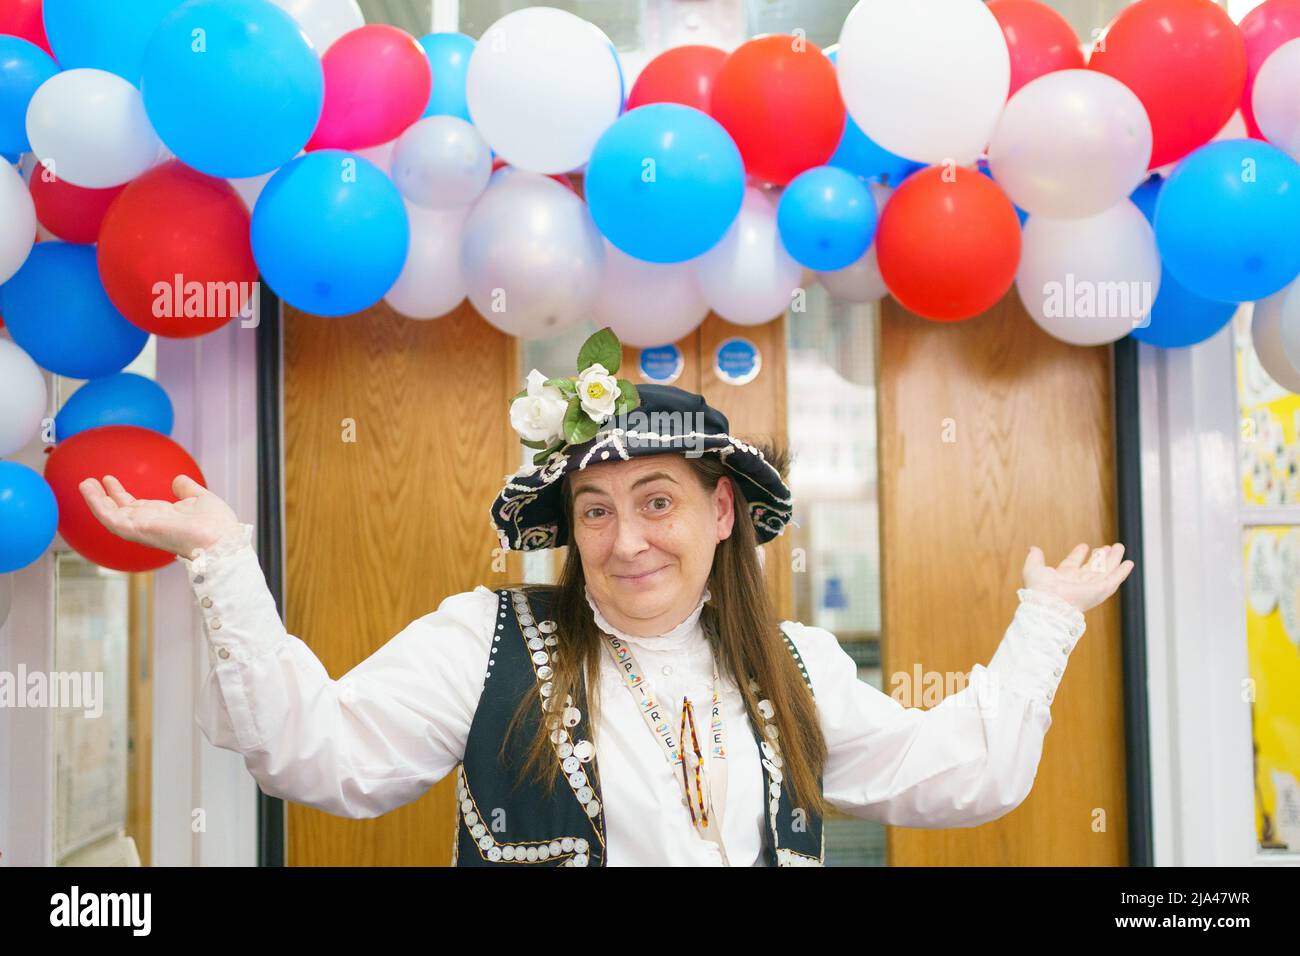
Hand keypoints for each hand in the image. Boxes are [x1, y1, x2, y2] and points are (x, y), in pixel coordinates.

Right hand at [79, 474, 241, 558]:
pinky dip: (98, 505)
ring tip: (84, 483)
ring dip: (96, 500)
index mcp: (163, 518)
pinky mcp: (138, 530)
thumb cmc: (217, 526)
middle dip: (104, 498)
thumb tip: (178, 480)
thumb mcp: (200, 499)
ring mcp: (142, 528)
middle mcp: (150, 524)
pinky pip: (112, 518)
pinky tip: (90, 490)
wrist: (222, 539)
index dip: (121, 494)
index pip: (136, 507)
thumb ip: (187, 489)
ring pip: (111, 515)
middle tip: (90, 482)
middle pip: (120, 511)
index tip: (110, 481)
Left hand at [1022, 542, 1134, 612]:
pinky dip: (1122, 572)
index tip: (1084, 546)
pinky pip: (1114, 580)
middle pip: (1092, 568)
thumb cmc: (1039, 589)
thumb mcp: (1034, 568)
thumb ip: (1035, 557)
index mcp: (1063, 578)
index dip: (1078, 554)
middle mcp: (1078, 583)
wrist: (1048, 602)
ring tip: (1119, 547)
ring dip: (1113, 560)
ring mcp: (1090, 587)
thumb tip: (1033, 548)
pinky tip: (1128, 563)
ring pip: (1105, 571)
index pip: (1073, 564)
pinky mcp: (1100, 591)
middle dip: (1100, 557)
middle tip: (1107, 546)